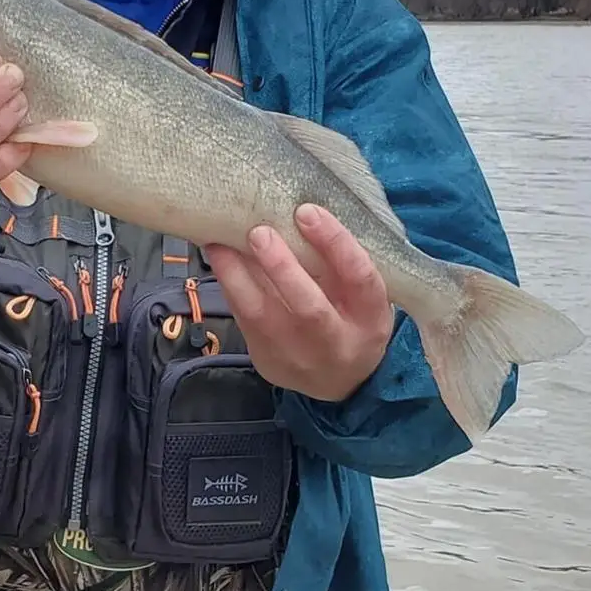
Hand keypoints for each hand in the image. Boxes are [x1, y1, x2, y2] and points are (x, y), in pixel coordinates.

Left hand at [204, 204, 393, 399]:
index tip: (307, 210)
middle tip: (259, 231)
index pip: (359, 278)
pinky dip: (230, 285)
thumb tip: (299, 208)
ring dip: (236, 275)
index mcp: (371, 319)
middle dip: (282, 267)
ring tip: (219, 241)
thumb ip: (341, 262)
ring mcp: (299, 357)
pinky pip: (243, 320)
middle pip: (310, 308)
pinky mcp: (267, 360)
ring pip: (263, 317)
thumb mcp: (363, 296)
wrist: (339, 382)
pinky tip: (219, 258)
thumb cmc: (351, 318)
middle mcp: (337, 343)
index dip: (334, 243)